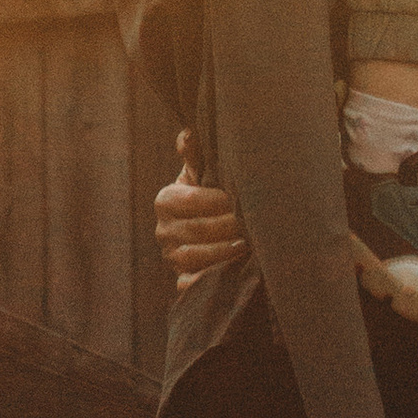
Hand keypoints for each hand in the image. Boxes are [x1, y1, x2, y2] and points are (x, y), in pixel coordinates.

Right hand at [155, 134, 245, 291]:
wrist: (208, 230)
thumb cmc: (209, 194)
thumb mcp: (202, 172)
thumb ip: (196, 154)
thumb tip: (189, 133)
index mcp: (166, 200)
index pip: (190, 200)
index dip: (217, 201)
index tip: (239, 200)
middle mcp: (163, 231)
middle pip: (196, 230)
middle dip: (227, 226)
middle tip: (253, 224)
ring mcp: (172, 257)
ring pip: (194, 258)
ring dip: (223, 252)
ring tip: (248, 245)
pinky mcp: (182, 280)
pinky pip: (190, 284)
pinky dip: (209, 280)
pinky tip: (233, 272)